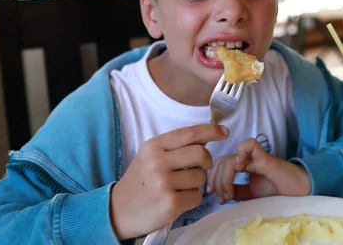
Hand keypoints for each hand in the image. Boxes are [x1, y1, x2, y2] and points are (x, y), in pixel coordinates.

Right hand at [110, 124, 229, 239]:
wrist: (118, 211)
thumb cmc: (140, 182)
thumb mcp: (149, 156)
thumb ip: (174, 147)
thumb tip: (205, 140)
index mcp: (154, 146)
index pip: (189, 133)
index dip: (211, 131)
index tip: (224, 131)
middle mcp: (158, 162)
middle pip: (201, 154)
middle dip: (206, 161)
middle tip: (199, 167)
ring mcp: (164, 184)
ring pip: (201, 177)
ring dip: (196, 183)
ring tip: (180, 187)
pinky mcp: (171, 204)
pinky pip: (197, 196)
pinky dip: (192, 199)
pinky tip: (177, 200)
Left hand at [207, 138, 309, 204]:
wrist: (298, 191)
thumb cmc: (278, 191)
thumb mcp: (251, 194)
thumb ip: (237, 191)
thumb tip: (221, 195)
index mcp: (243, 165)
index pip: (221, 165)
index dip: (214, 180)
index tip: (215, 197)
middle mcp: (246, 159)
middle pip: (222, 162)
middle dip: (216, 180)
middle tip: (221, 198)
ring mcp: (255, 157)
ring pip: (230, 158)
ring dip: (225, 178)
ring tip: (230, 194)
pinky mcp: (264, 157)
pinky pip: (249, 145)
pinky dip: (241, 153)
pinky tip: (240, 167)